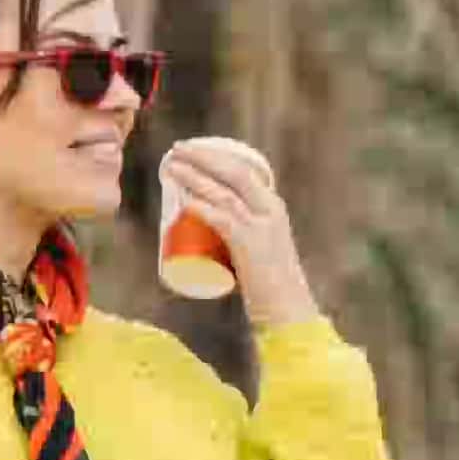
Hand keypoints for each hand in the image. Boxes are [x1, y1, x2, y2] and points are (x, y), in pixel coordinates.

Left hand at [160, 137, 318, 329]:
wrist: (288, 310)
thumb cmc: (268, 284)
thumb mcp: (256, 249)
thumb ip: (238, 236)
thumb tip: (211, 229)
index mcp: (273, 206)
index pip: (244, 169)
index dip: (216, 156)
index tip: (191, 150)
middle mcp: (270, 210)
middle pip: (233, 172)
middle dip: (202, 156)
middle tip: (176, 149)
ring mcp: (261, 227)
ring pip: (224, 192)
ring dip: (194, 176)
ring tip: (171, 166)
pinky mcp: (250, 247)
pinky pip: (224, 220)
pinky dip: (203, 207)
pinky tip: (185, 200)